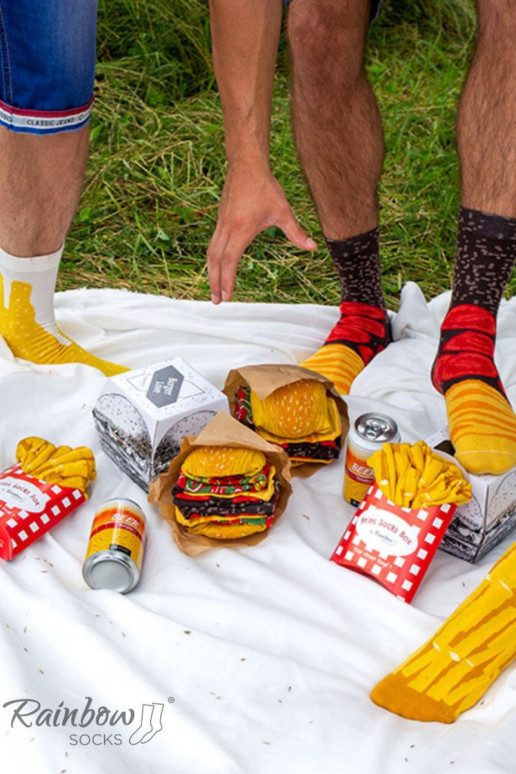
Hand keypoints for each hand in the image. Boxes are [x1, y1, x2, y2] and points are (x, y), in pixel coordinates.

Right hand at [207, 166, 316, 302]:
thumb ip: (296, 232)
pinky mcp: (221, 220)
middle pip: (215, 261)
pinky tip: (218, 266)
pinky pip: (213, 244)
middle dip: (215, 282)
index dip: (227, 279)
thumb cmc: (264, 187)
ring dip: (211, 272)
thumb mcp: (283, 211)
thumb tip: (312, 247)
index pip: (230, 260)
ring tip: (214, 288)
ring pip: (211, 253)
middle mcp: (227, 229)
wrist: (246, 165)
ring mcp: (221, 224)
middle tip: (216, 301)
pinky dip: (213, 259)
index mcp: (241, 230)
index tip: (227, 296)